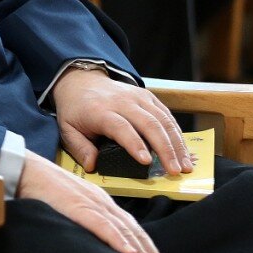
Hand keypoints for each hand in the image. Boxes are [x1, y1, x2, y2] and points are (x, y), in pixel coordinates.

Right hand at [17, 151, 175, 252]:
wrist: (25, 169)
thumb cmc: (43, 188)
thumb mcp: (70, 205)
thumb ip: (85, 219)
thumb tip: (96, 242)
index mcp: (101, 202)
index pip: (131, 228)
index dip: (147, 249)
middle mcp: (103, 202)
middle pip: (135, 231)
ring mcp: (92, 204)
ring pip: (124, 231)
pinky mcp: (78, 206)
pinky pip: (102, 225)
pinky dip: (117, 239)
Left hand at [50, 68, 192, 176]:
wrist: (81, 81)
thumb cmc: (75, 110)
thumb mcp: (67, 129)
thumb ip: (79, 148)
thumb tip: (92, 166)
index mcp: (100, 111)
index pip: (121, 127)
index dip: (134, 144)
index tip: (147, 162)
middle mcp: (122, 102)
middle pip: (149, 124)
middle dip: (165, 149)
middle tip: (174, 171)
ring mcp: (137, 97)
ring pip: (163, 120)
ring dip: (177, 144)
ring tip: (185, 166)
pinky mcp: (148, 96)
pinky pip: (167, 115)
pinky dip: (177, 133)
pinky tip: (183, 150)